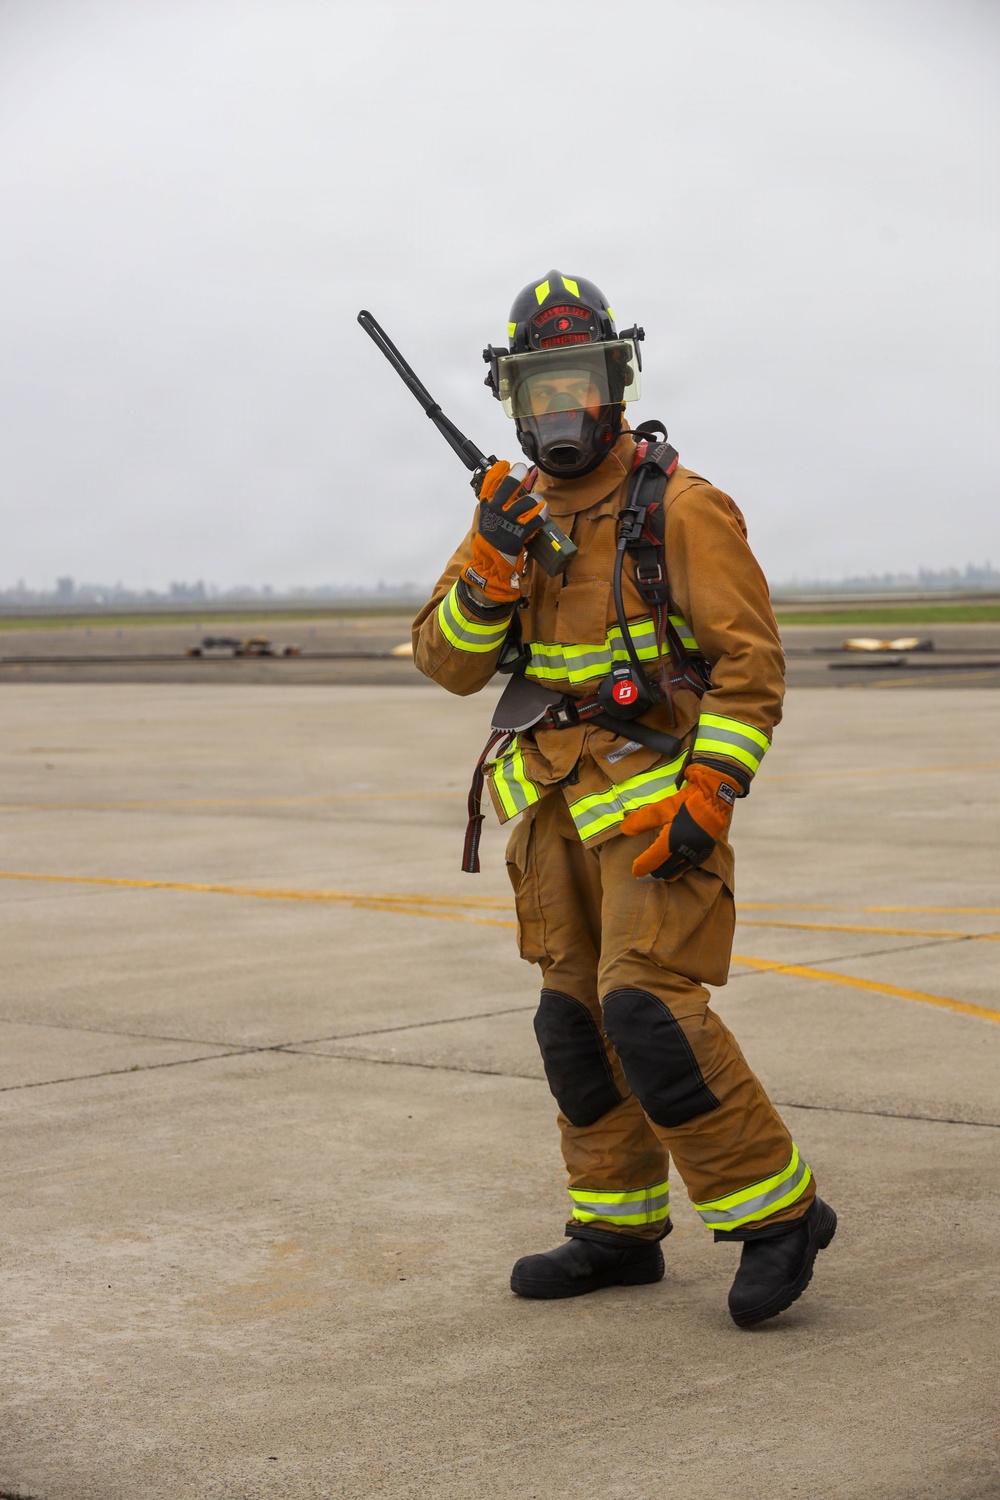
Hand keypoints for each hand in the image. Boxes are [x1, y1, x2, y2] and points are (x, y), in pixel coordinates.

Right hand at [462, 461, 545, 602]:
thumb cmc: (492, 536)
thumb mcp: (489, 517)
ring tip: (537, 499)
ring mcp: (508, 522)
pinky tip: (544, 508)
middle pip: (508, 487)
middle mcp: (496, 511)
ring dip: (534, 498)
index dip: (499, 471)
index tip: (506, 464)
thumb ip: (497, 502)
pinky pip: (535, 519)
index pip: (490, 483)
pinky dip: (542, 512)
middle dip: (517, 474)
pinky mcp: (518, 534)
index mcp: (487, 506)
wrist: (491, 561)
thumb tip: (512, 483)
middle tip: (523, 470)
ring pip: (526, 503)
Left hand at [621, 763, 741, 880]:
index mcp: (672, 840)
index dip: (642, 867)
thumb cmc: (687, 800)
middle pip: (665, 870)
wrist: (714, 796)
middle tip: (643, 875)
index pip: (653, 860)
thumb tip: (624, 829)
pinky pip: (689, 866)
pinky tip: (675, 868)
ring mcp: (697, 853)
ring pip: (678, 871)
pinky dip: (679, 870)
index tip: (635, 871)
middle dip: (653, 874)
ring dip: (666, 874)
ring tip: (657, 874)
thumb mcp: (662, 807)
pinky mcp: (705, 851)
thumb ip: (642, 820)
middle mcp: (685, 850)